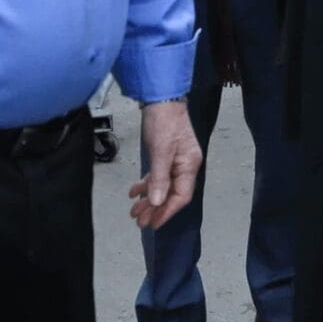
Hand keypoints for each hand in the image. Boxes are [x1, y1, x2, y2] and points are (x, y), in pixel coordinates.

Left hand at [129, 100, 202, 228]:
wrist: (161, 97)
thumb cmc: (164, 121)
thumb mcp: (161, 150)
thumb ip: (159, 177)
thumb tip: (157, 202)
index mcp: (189, 165)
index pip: (181, 196)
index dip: (167, 212)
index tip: (153, 223)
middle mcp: (185, 165)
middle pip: (171, 194)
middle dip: (155, 209)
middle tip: (139, 221)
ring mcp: (175, 160)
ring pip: (162, 186)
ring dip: (148, 199)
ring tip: (133, 211)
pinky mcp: (166, 155)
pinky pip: (157, 176)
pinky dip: (146, 185)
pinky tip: (133, 192)